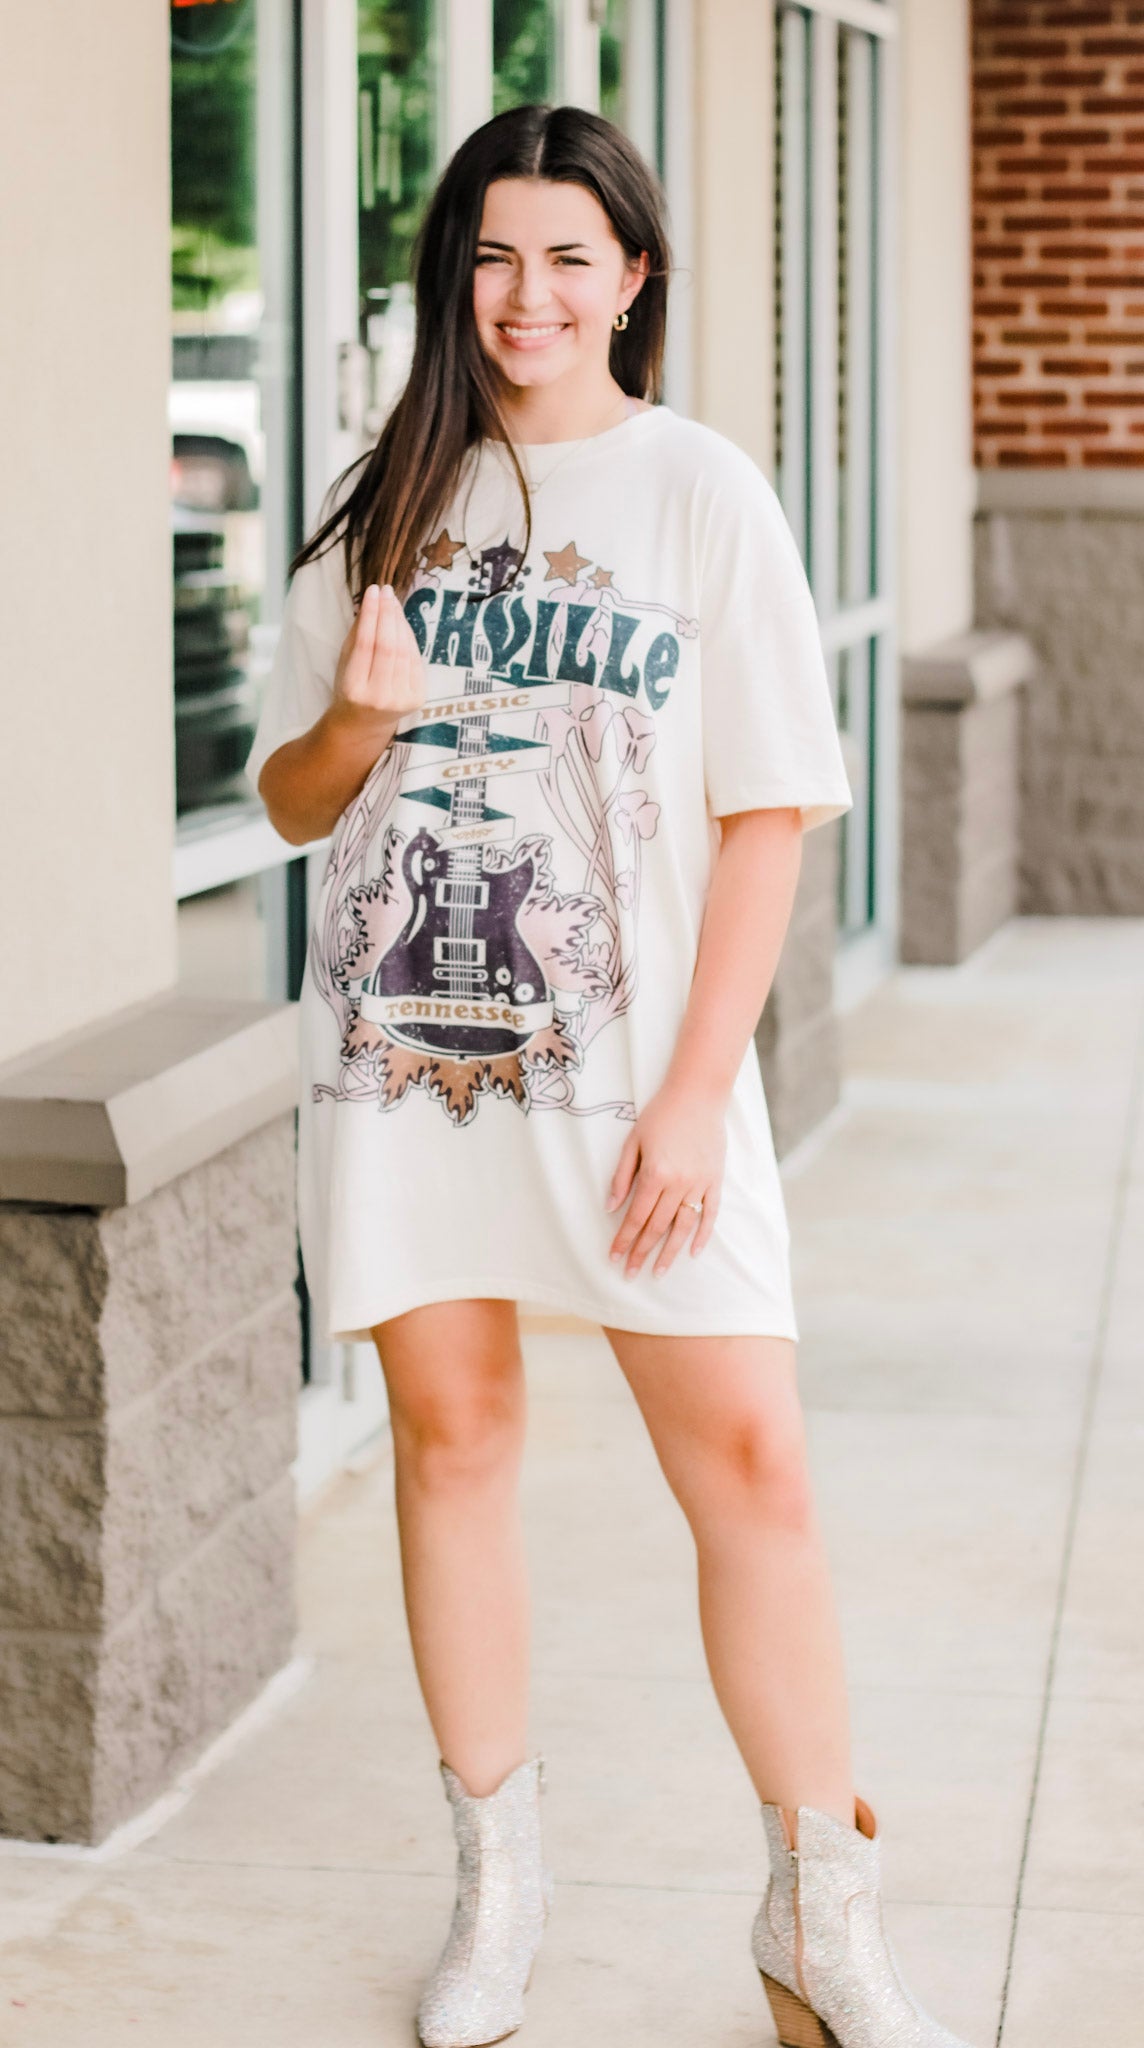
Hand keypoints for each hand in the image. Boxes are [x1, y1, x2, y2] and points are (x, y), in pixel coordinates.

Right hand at [333, 582, 425, 726]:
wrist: (364, 724)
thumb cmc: (350, 688)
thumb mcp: (344, 664)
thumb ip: (356, 636)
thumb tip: (372, 602)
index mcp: (354, 689)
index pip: (365, 644)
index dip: (370, 615)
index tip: (372, 591)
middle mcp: (378, 697)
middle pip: (388, 646)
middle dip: (387, 614)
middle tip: (385, 591)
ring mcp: (401, 700)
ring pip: (404, 651)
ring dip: (400, 622)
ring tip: (392, 602)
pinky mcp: (417, 699)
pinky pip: (415, 660)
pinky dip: (409, 638)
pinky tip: (402, 622)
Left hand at [605, 1081, 725, 1278]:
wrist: (698, 1095)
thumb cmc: (660, 1115)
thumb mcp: (632, 1141)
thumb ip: (622, 1176)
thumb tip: (610, 1207)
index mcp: (655, 1174)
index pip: (636, 1216)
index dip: (624, 1239)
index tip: (614, 1257)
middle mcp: (678, 1184)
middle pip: (657, 1227)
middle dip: (642, 1252)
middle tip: (630, 1273)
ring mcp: (700, 1184)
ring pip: (683, 1226)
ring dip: (670, 1252)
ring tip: (659, 1272)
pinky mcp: (715, 1181)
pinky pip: (711, 1214)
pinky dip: (703, 1235)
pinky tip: (693, 1253)